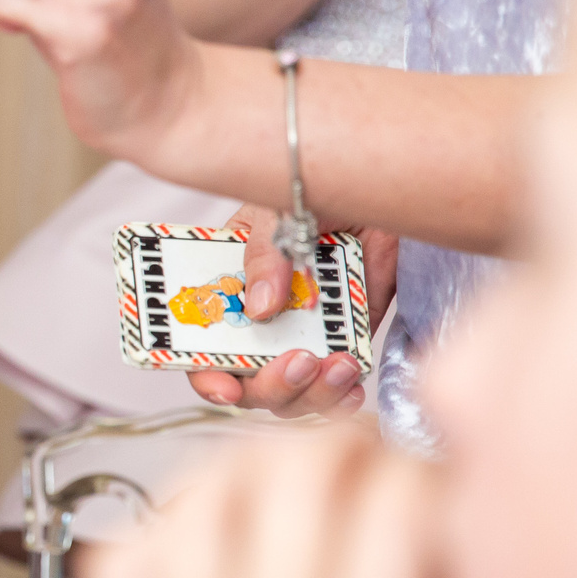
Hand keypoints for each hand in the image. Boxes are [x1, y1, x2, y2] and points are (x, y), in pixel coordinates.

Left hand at [76, 431, 493, 577]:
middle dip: (342, 445)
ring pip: (198, 498)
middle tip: (368, 460)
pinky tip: (211, 527)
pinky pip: (124, 557)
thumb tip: (495, 551)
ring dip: (251, 465)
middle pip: (289, 476)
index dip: (429, 474)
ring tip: (291, 479)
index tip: (442, 488)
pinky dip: (166, 520)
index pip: (392, 507)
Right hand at [187, 207, 395, 418]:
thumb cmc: (311, 187)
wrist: (375, 184)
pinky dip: (342, 392)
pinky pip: (336, 383)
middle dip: (270, 386)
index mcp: (227, 287)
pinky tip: (352, 377)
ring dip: (312, 392)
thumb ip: (264, 256)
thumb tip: (260, 308)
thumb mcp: (277, 211)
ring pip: (293, 393)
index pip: (201, 345)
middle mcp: (260, 319)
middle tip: (299, 363)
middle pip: (249, 381)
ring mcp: (303, 332)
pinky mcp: (345, 336)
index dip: (207, 374)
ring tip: (338, 365)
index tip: (226, 387)